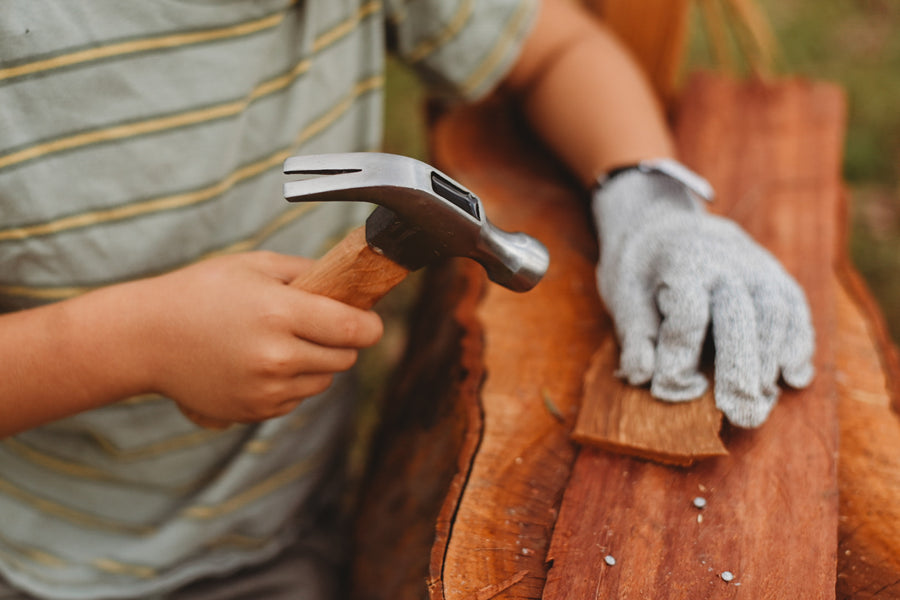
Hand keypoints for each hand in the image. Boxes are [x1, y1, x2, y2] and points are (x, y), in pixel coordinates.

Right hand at [132, 251, 382, 426]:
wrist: (146, 338)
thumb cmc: (202, 292)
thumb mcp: (256, 266)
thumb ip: (309, 272)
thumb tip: (351, 284)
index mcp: (280, 313)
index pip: (355, 329)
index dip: (370, 324)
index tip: (369, 318)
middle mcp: (277, 357)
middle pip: (346, 358)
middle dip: (342, 340)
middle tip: (321, 324)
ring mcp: (266, 390)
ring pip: (324, 381)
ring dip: (317, 362)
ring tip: (284, 341)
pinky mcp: (254, 412)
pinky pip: (297, 399)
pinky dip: (292, 383)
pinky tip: (263, 362)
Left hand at [592, 164, 814, 427]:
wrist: (662, 222)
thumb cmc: (640, 268)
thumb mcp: (623, 294)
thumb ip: (634, 336)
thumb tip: (641, 376)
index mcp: (680, 263)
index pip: (687, 315)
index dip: (677, 357)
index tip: (665, 389)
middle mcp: (725, 262)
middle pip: (740, 316)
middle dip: (741, 369)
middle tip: (741, 414)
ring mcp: (756, 266)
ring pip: (775, 313)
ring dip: (772, 361)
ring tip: (763, 401)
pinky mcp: (774, 275)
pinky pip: (795, 308)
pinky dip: (799, 343)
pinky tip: (794, 377)